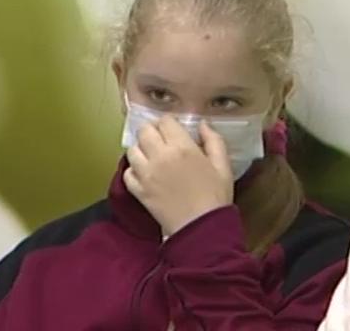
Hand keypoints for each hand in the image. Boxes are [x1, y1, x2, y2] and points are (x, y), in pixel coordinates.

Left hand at [124, 117, 233, 236]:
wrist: (201, 228)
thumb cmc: (215, 196)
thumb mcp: (223, 165)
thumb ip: (214, 141)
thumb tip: (202, 125)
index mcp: (182, 147)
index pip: (165, 121)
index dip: (170, 123)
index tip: (175, 130)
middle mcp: (160, 156)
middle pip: (144, 131)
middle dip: (153, 131)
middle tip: (162, 140)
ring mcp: (146, 174)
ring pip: (132, 150)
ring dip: (141, 149)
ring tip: (152, 156)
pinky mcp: (138, 191)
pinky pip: (127, 173)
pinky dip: (133, 170)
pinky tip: (145, 173)